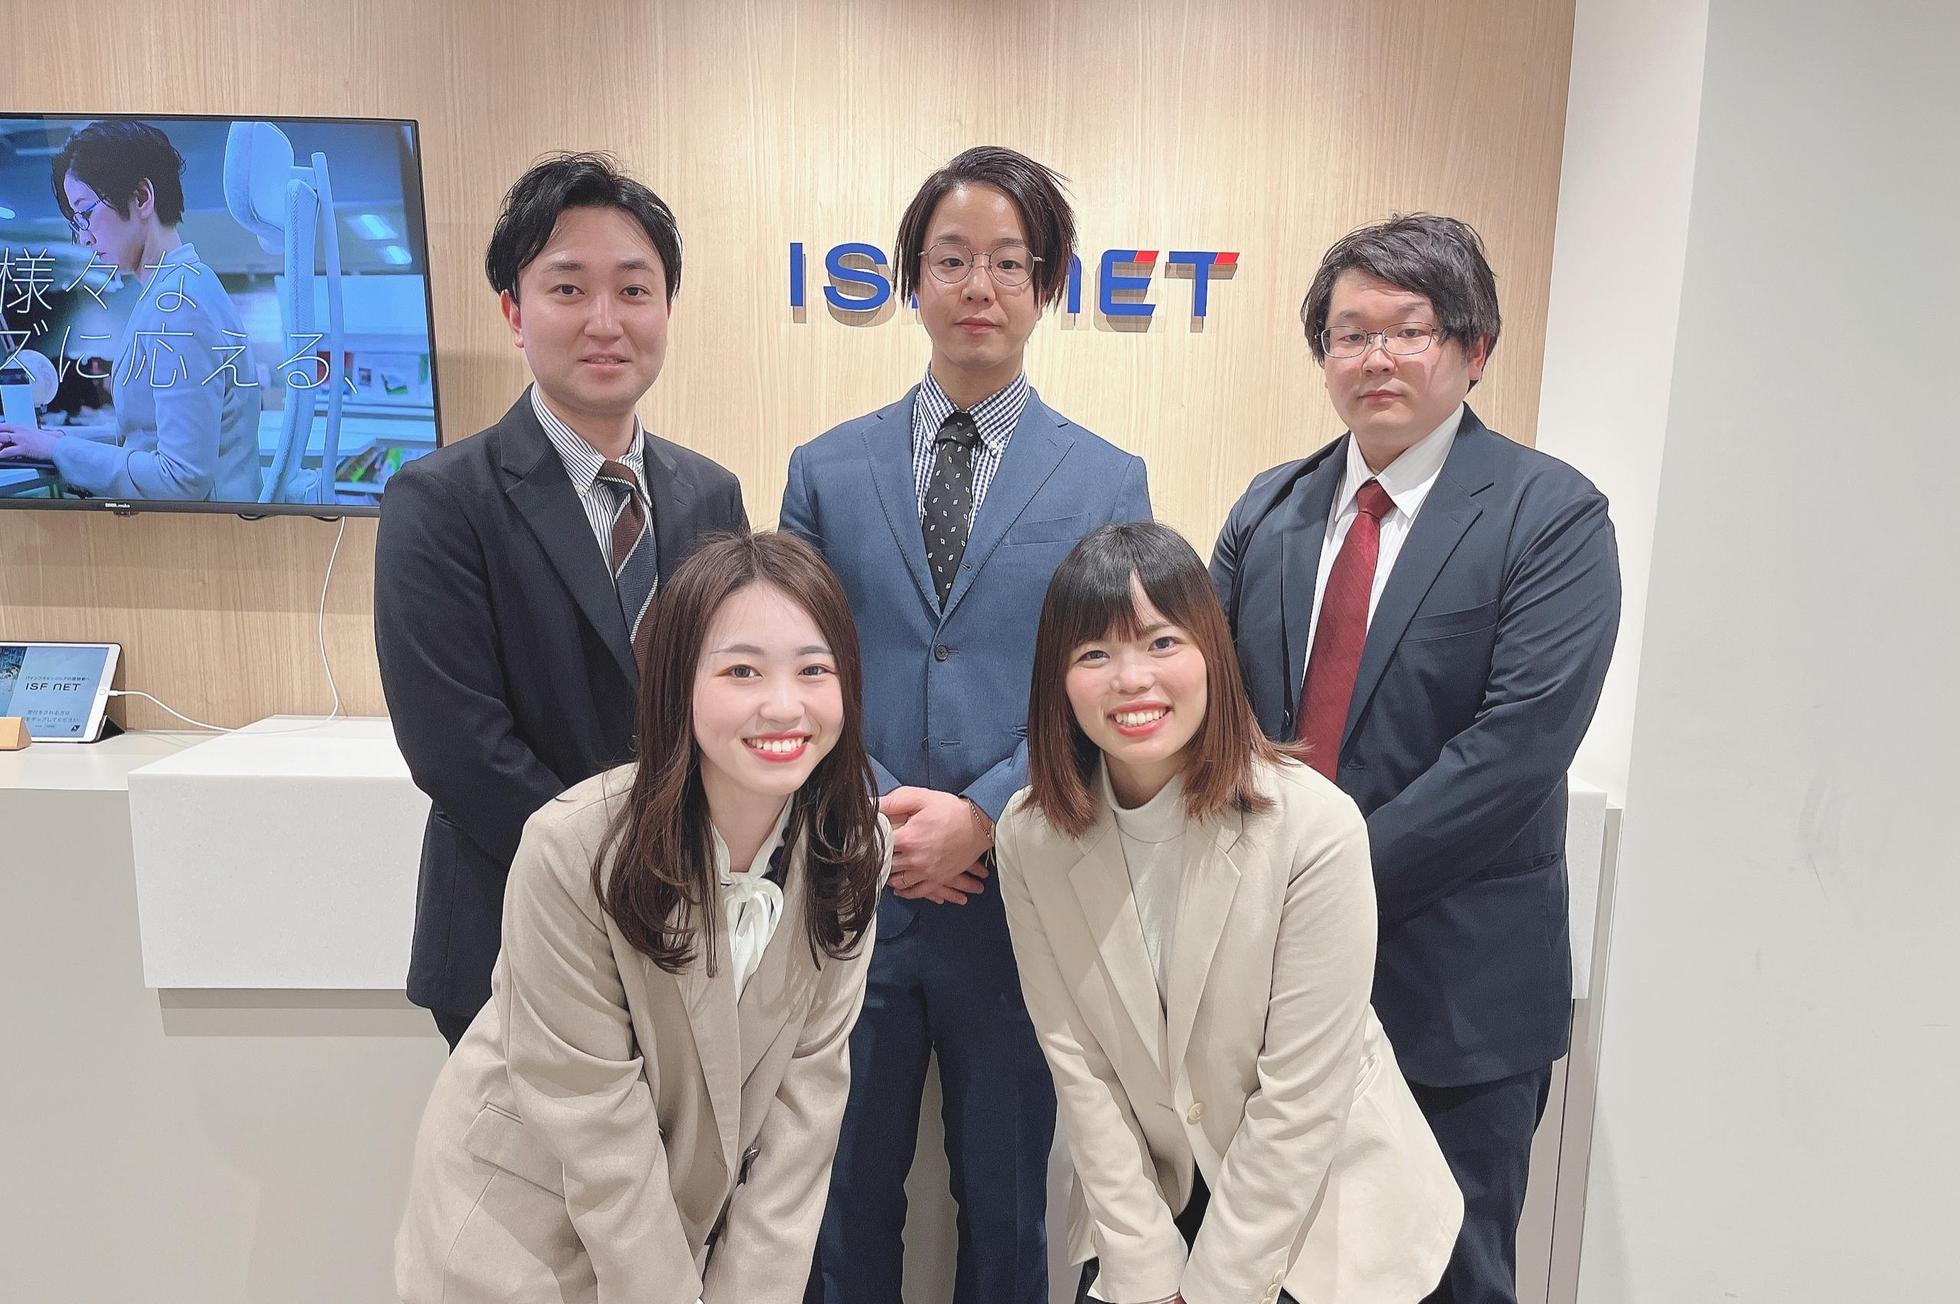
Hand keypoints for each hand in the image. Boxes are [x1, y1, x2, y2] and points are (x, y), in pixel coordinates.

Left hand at [0, 423, 60, 460]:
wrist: (59, 448)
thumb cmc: (50, 443)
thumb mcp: (37, 434)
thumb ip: (28, 434)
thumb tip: (23, 438)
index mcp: (21, 427)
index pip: (2, 426)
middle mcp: (20, 431)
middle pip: (0, 431)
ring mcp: (21, 439)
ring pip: (0, 439)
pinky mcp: (23, 448)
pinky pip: (7, 451)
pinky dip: (1, 454)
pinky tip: (1, 456)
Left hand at [879, 786, 993, 903]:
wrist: (979, 823)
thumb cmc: (950, 809)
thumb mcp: (920, 797)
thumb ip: (893, 802)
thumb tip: (868, 805)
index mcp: (908, 837)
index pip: (878, 846)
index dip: (870, 843)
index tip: (866, 841)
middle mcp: (914, 859)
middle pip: (886, 866)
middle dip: (879, 860)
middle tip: (873, 856)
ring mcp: (926, 872)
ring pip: (898, 882)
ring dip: (890, 876)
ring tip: (885, 870)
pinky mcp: (938, 879)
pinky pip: (917, 892)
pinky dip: (906, 892)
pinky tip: (899, 888)